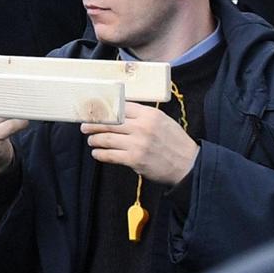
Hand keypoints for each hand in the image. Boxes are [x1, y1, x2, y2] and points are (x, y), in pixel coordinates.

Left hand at [80, 103, 197, 184]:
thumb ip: (142, 115)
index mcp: (149, 115)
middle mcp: (142, 127)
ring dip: (95, 139)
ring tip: (91, 140)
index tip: (93, 111)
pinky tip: (97, 153)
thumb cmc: (174, 142)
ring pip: (106, 138)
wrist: (188, 165)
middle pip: (109, 122)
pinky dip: (100, 154)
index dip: (103, 109)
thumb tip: (118, 110)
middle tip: (85, 126)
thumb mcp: (162, 121)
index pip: (119, 107)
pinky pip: (110, 155)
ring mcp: (138, 143)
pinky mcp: (135, 159)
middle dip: (93, 124)